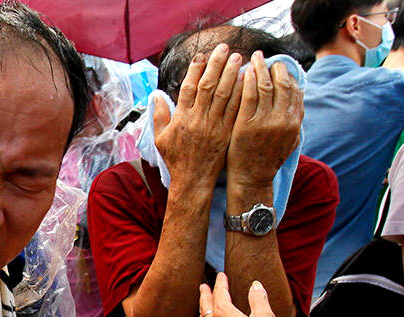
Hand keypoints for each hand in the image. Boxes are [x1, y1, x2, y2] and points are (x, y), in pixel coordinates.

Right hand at [155, 43, 243, 195]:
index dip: (195, 69)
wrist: (193, 181)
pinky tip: (246, 81)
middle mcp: (197, 119)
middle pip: (208, 85)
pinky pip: (235, 109)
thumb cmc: (176, 160)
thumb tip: (156, 96)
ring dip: (231, 73)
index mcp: (181, 118)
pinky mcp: (226, 133)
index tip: (202, 56)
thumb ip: (159, 115)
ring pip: (224, 94)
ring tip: (238, 57)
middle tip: (224, 48)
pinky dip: (241, 93)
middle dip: (216, 64)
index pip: (189, 86)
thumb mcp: (160, 138)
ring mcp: (213, 126)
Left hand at [197, 272, 281, 316]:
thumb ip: (258, 299)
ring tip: (202, 307)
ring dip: (202, 311)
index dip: (221, 283)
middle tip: (203, 286)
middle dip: (205, 294)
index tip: (221, 276)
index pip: (220, 293)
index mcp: (224, 314)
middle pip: (205, 306)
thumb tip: (255, 286)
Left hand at [226, 51, 302, 189]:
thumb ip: (294, 120)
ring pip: (264, 86)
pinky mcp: (246, 124)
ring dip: (259, 68)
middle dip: (273, 67)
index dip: (286, 74)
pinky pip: (248, 96)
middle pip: (282, 83)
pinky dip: (246, 81)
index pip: (295, 89)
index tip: (278, 66)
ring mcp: (265, 121)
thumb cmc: (267, 160)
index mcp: (294, 122)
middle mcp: (283, 119)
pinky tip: (241, 73)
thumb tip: (299, 99)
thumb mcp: (289, 141)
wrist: (251, 179)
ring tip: (252, 59)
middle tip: (264, 57)